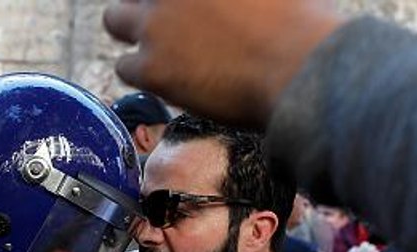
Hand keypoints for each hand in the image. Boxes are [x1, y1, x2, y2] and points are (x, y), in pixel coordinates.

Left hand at [102, 0, 344, 127]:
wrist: (299, 69)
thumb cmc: (302, 24)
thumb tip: (233, 5)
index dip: (170, 1)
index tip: (183, 10)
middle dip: (146, 3)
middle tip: (167, 20)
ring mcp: (156, 22)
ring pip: (114, 18)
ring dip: (132, 31)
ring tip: (158, 48)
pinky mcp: (150, 65)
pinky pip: (124, 66)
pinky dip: (142, 73)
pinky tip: (167, 79)